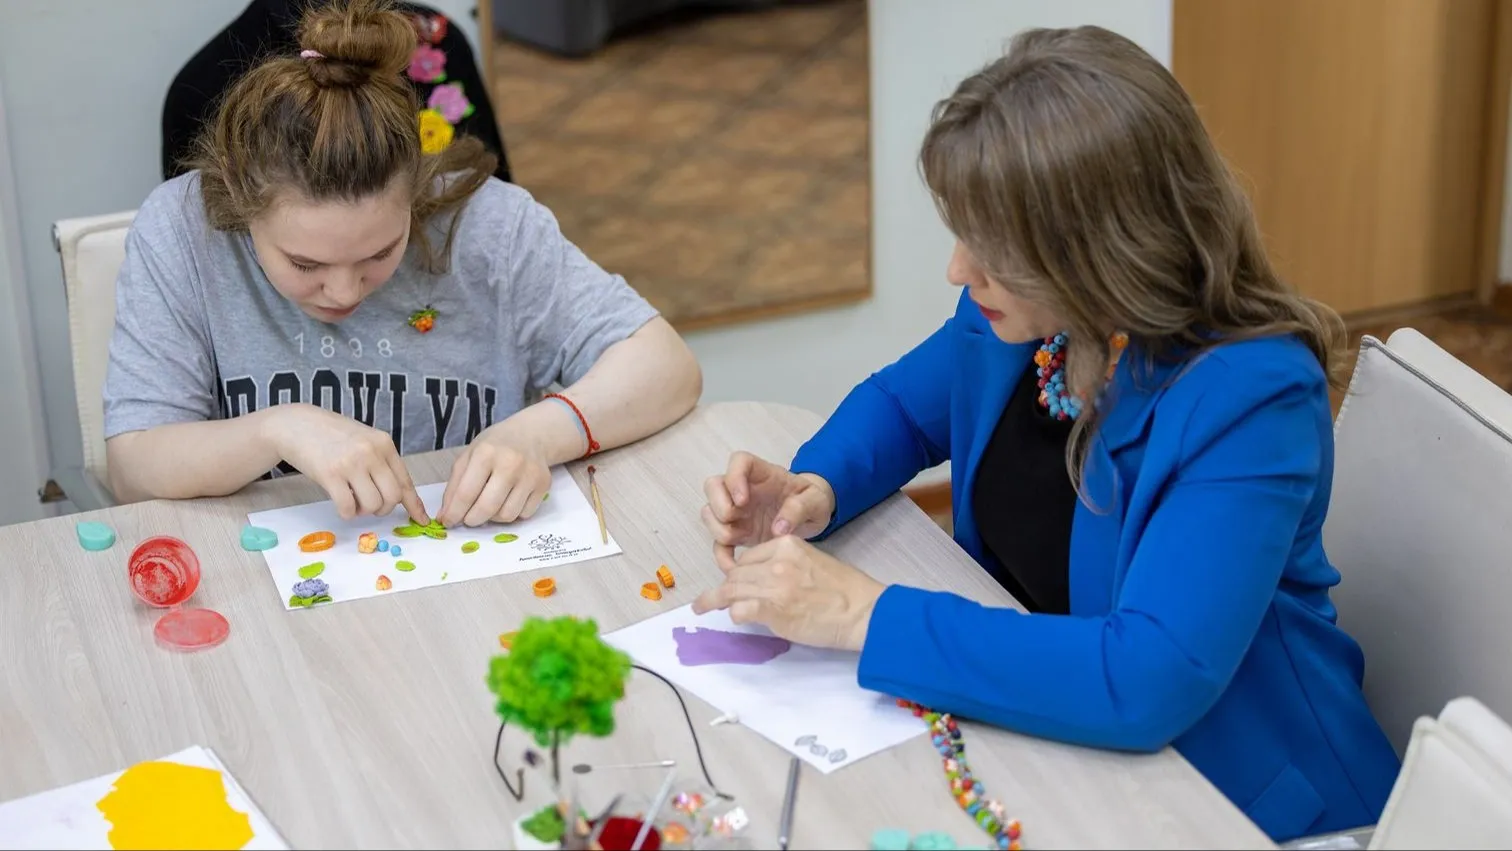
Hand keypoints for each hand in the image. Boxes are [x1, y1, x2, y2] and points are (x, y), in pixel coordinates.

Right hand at [261, 404, 427, 522]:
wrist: (296, 424)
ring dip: (363, 511)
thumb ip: (381, 462)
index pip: (405, 481)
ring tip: (352, 500)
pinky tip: (341, 503)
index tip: (421, 520)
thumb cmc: (331, 435)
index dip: (414, 505)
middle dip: (383, 509)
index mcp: (384, 443)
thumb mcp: (364, 440)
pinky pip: (348, 507)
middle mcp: (372, 452)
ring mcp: (352, 462)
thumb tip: (398, 495)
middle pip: (393, 497)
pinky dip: (347, 513)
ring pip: (373, 504)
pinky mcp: (330, 474)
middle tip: (370, 506)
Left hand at [438, 427, 551, 525]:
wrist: (530, 435)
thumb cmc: (494, 447)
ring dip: (493, 517)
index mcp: (486, 453)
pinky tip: (508, 500)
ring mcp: (530, 475)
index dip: (454, 513)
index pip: (466, 493)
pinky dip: (513, 513)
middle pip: (487, 508)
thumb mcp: (469, 456)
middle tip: (468, 519)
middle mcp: (510, 463)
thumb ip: (454, 486)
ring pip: (507, 515)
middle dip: (472, 520)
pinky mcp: (544, 485)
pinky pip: (524, 514)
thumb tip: (446, 516)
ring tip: (490, 504)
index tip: (448, 522)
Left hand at [692, 536, 884, 651]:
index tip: (734, 581)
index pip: (750, 556)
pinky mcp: (772, 609)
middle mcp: (776, 561)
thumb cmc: (844, 590)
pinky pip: (739, 609)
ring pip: (731, 590)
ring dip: (714, 600)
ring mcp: (773, 585)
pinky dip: (734, 615)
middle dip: (725, 587)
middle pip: (737, 573)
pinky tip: (735, 619)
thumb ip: (786, 565)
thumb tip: (763, 581)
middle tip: (713, 598)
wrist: (861, 611)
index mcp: (786, 544)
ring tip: (701, 607)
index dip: (739, 572)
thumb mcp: (813, 562)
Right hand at [702, 451, 835, 547]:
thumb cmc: (812, 502)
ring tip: (743, 540)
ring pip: (709, 513)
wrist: (812, 519)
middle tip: (735, 518)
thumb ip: (799, 509)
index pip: (739, 462)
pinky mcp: (737, 533)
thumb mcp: (815, 502)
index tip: (743, 499)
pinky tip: (735, 566)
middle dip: (719, 505)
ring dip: (719, 528)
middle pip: (713, 485)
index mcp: (763, 474)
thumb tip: (778, 528)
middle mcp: (743, 490)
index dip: (734, 477)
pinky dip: (722, 556)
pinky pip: (718, 543)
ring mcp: (737, 511)